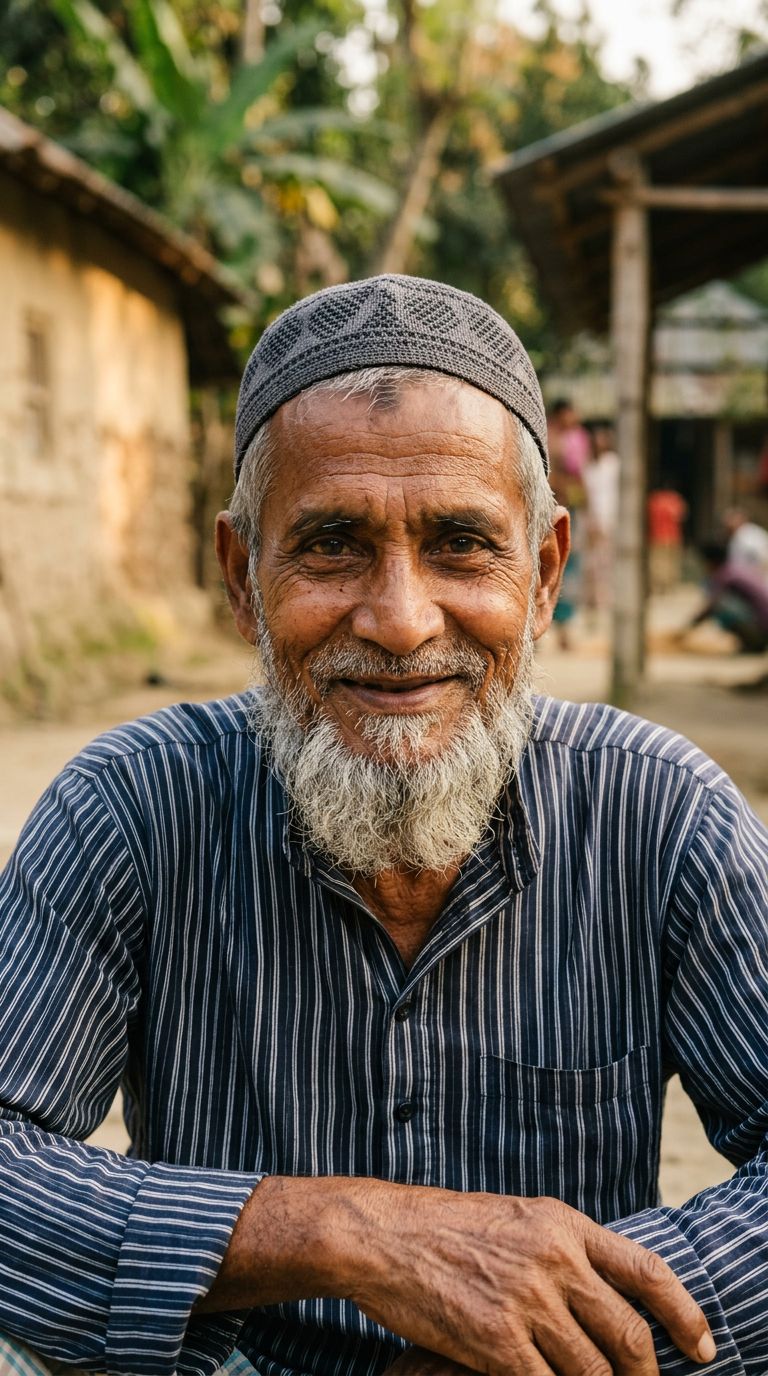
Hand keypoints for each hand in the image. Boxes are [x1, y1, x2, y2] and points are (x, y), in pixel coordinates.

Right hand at [339, 1187, 715, 1375]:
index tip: (702, 1346)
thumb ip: (562, 1250)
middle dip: (647, 1374)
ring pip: (594, 1371)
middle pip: (628, 1334)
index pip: (646, 1271)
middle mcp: (555, 1260)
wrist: (382, 1235)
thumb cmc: (443, 1227)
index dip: (685, 1313)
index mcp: (562, 1224)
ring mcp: (527, 1302)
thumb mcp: (516, 1218)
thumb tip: (604, 1294)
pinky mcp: (496, 1342)